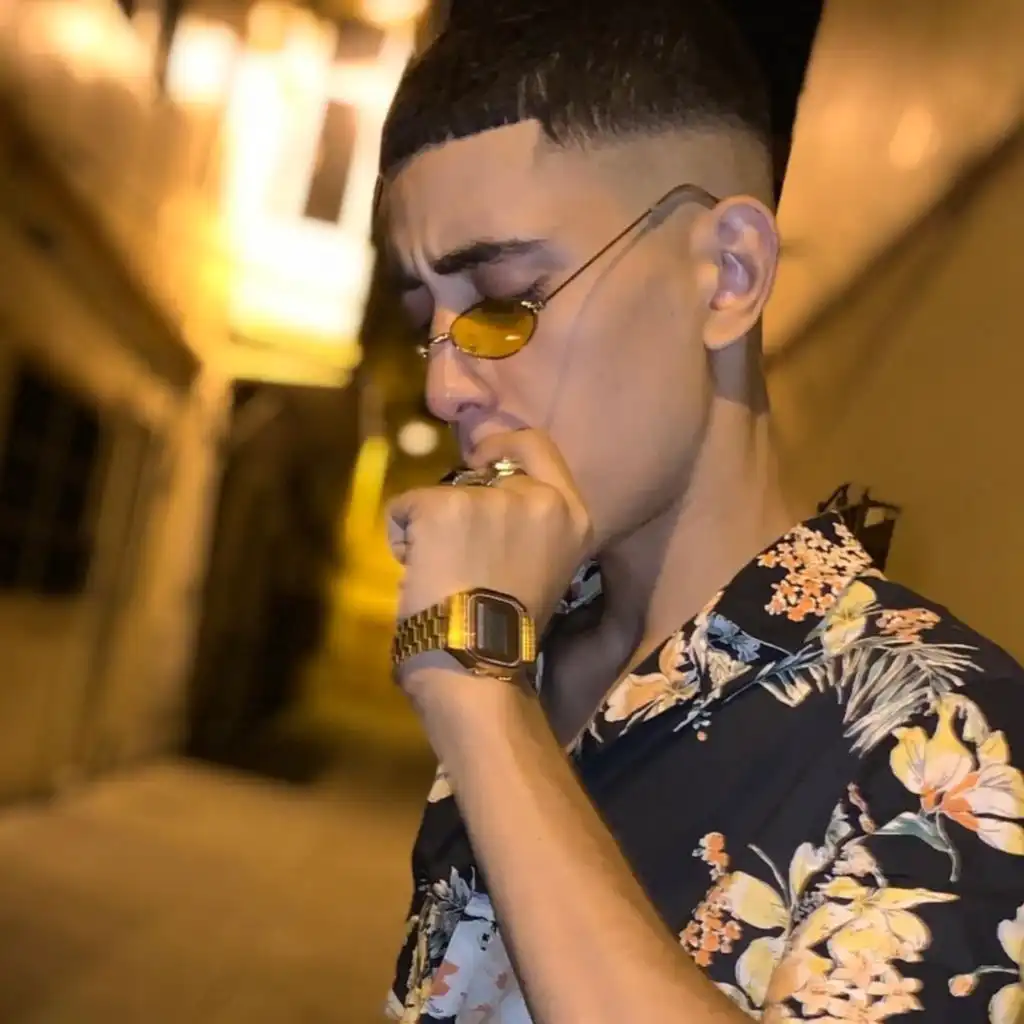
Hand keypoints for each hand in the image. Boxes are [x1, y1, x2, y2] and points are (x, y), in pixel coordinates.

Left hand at [386, 429, 591, 676]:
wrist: (475, 661)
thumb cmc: (508, 631)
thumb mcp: (544, 566)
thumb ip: (528, 526)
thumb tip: (484, 504)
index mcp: (572, 515)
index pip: (538, 445)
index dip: (504, 446)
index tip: (481, 460)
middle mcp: (538, 498)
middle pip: (485, 471)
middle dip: (462, 501)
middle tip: (452, 544)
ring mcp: (489, 499)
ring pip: (441, 492)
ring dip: (431, 527)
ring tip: (437, 573)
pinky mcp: (442, 506)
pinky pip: (404, 507)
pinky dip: (401, 537)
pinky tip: (415, 573)